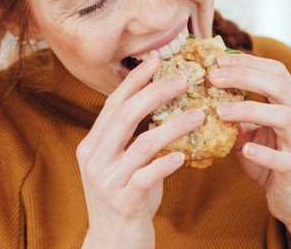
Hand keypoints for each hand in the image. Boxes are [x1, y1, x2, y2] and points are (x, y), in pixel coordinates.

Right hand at [75, 57, 203, 248]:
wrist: (113, 244)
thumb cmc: (125, 200)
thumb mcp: (121, 166)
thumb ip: (132, 140)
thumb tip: (162, 107)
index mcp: (92, 145)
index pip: (112, 104)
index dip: (134, 81)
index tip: (156, 61)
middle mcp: (94, 159)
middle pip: (124, 116)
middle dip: (155, 93)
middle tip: (183, 80)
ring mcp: (107, 180)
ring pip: (141, 144)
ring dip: (173, 126)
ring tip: (198, 115)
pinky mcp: (124, 200)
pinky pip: (147, 176)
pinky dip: (166, 163)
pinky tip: (183, 156)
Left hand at [208, 54, 290, 247]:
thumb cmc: (273, 160)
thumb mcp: (252, 133)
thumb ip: (235, 115)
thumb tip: (202, 96)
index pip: (275, 71)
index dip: (247, 62)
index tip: (217, 61)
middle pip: (279, 86)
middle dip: (244, 77)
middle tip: (213, 77)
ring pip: (284, 116)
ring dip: (250, 110)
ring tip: (220, 110)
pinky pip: (283, 159)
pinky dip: (263, 153)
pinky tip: (244, 149)